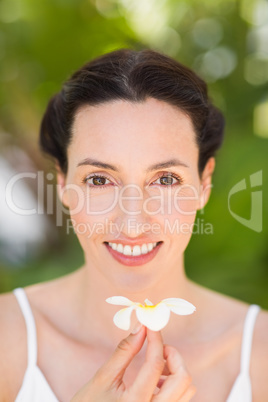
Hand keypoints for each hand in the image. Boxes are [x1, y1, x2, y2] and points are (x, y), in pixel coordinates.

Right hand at [71, 325, 195, 401]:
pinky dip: (173, 384)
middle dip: (173, 356)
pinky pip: (181, 399)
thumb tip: (141, 327)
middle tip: (157, 347)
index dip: (155, 339)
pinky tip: (155, 381)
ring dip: (175, 371)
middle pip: (182, 379)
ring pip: (186, 390)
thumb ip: (124, 352)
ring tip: (156, 366)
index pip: (156, 364)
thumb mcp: (103, 377)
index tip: (151, 324)